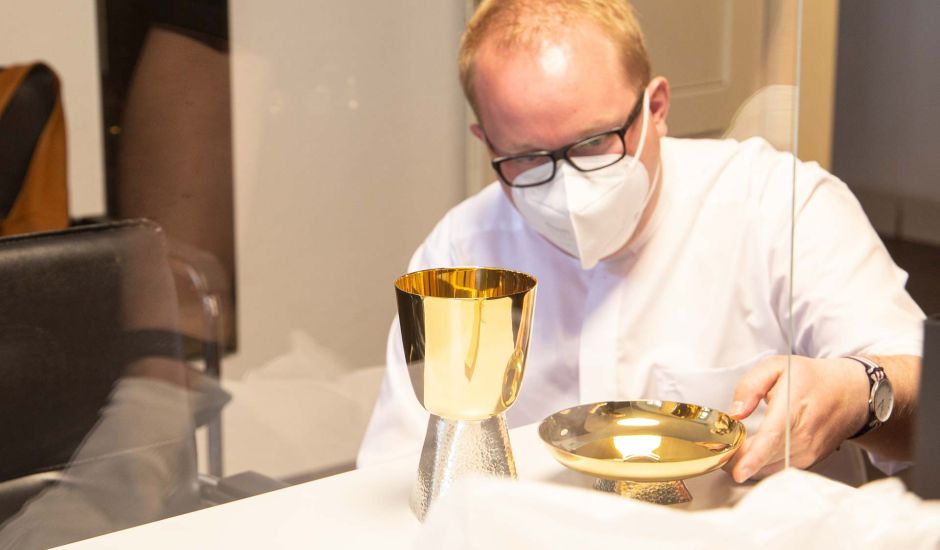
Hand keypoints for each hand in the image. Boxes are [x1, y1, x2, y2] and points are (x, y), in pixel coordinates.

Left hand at [723, 355, 869, 481]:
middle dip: (737, 458)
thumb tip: (736, 411)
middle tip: (720, 448)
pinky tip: (753, 453)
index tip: (738, 471)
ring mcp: (808, 452)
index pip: (772, 438)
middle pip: (764, 457)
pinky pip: (778, 469)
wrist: (850, 393)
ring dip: (748, 463)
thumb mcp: (776, 367)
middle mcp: (803, 435)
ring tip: (735, 448)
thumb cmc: (812, 379)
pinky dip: (761, 465)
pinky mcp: (809, 461)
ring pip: (769, 468)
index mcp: (792, 408)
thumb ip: (750, 386)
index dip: (753, 457)